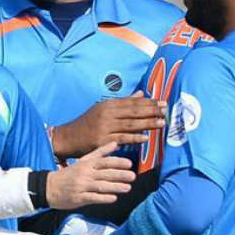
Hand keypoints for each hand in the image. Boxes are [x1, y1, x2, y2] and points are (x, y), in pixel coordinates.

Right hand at [46, 142, 134, 208]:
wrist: (49, 187)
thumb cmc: (69, 174)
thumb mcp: (83, 161)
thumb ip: (100, 153)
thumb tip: (115, 143)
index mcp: (86, 164)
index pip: (104, 161)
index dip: (117, 162)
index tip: (129, 163)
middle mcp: (84, 174)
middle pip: (105, 174)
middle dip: (120, 175)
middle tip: (132, 176)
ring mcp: (81, 186)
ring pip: (101, 186)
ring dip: (115, 187)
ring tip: (128, 188)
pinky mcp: (78, 198)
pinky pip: (93, 198)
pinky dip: (103, 198)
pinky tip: (113, 198)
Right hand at [52, 93, 166, 158]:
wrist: (69, 137)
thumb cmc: (87, 123)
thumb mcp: (103, 109)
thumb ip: (123, 102)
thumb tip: (141, 94)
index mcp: (108, 104)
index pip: (132, 102)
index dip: (148, 102)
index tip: (162, 102)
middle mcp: (106, 114)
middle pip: (133, 111)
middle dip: (151, 110)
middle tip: (165, 110)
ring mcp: (104, 127)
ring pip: (130, 124)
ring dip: (147, 123)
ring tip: (161, 123)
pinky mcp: (102, 140)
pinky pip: (122, 138)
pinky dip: (135, 138)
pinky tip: (146, 137)